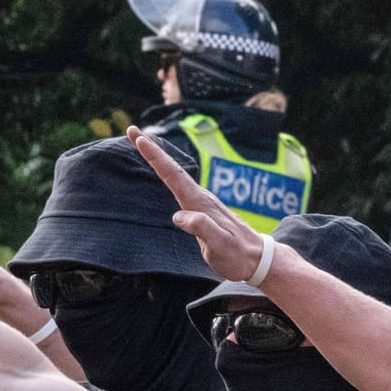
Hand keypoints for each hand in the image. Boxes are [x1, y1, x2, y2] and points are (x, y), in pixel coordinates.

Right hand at [129, 126, 267, 281]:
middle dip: (151, 150)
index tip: (139, 138)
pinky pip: (181, 186)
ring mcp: (203, 203)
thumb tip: (179, 215)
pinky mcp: (204, 210)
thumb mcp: (219, 246)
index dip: (155, 157)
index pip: (173, 176)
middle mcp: (201, 198)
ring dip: (159, 159)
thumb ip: (203, 229)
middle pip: (172, 169)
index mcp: (200, 204)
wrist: (258, 259)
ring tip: (142, 143)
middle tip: (132, 130)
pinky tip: (165, 173)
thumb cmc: (238, 256)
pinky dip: (168, 174)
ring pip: (177, 176)